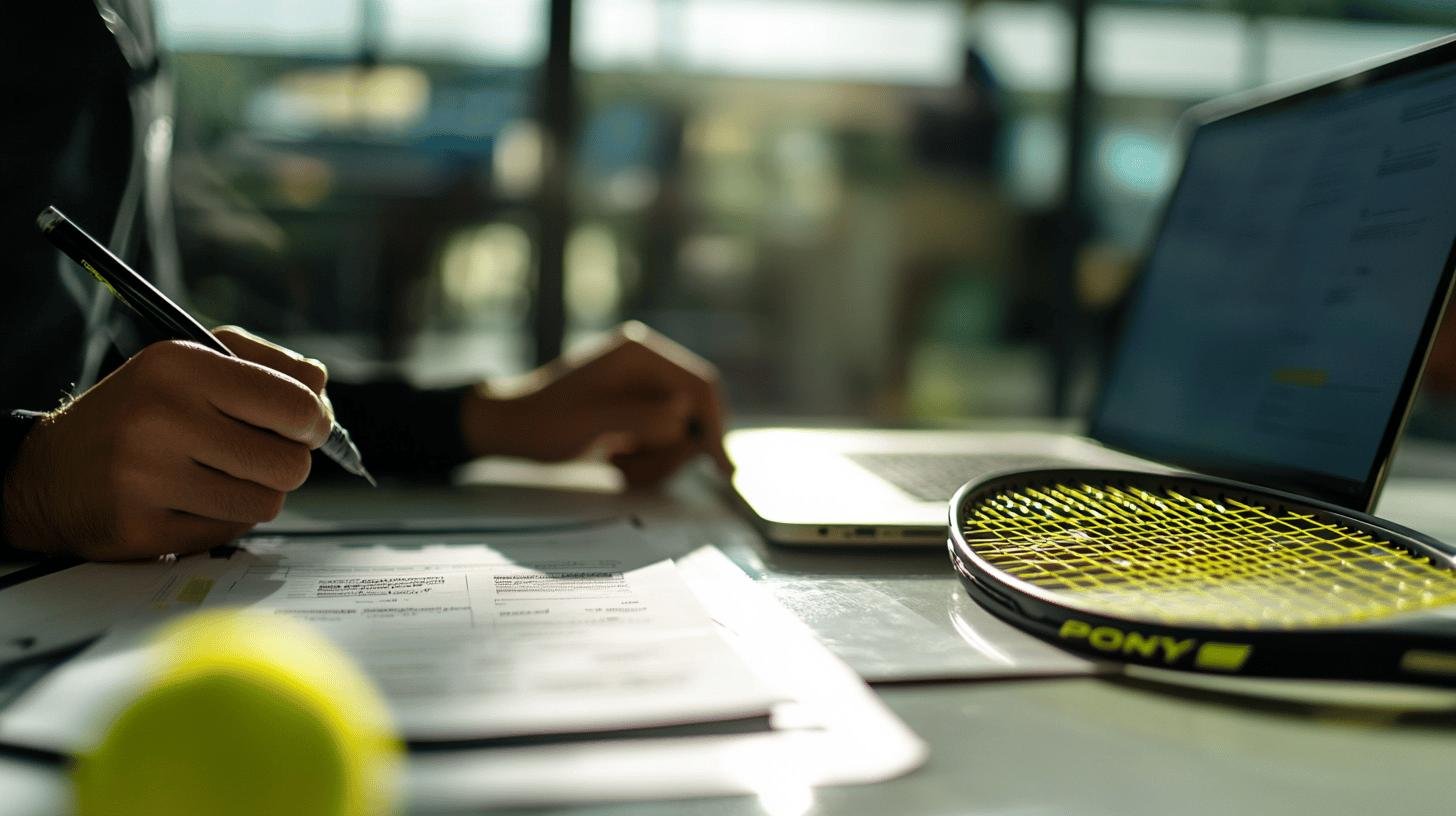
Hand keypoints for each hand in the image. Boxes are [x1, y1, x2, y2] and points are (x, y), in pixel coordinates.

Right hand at [1, 327, 330, 559]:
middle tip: (261, 454)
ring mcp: (146, 478)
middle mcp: (160, 417)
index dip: (315, 421)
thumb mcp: (194, 363)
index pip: (293, 404)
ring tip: (220, 475)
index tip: (306, 426)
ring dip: (256, 493)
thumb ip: (267, 366)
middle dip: (288, 463)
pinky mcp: (140, 529)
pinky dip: (224, 519)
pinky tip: (190, 500)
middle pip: (290, 464)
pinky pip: (230, 533)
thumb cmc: (140, 412)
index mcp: (180, 365)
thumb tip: (320, 386)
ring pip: (266, 503)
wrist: (51, 472)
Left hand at [460, 322, 731, 486]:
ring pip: (680, 435)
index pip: (700, 386)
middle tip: (631, 467)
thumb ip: (642, 416)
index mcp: (641, 353)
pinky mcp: (639, 411)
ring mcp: (645, 389)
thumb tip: (684, 412)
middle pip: (694, 415)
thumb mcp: (593, 422)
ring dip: (654, 461)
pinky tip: (615, 462)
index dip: (715, 426)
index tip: (722, 467)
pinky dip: (646, 462)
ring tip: (615, 464)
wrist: (510, 429)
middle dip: (670, 451)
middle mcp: (649, 366)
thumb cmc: (544, 423)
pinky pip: (664, 442)